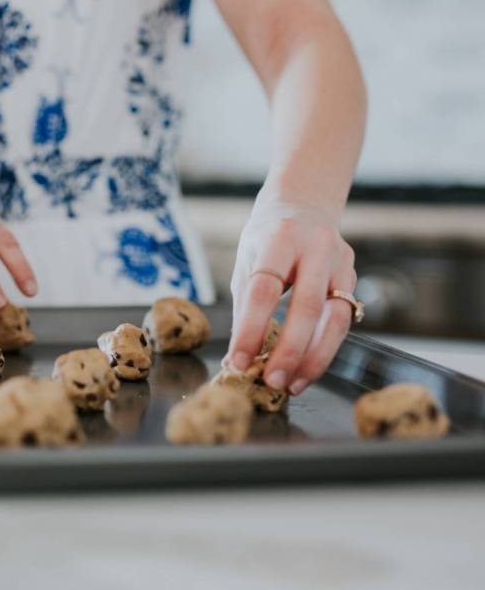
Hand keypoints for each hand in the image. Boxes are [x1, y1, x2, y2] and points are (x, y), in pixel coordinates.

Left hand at [226, 198, 356, 395]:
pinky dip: (325, 349)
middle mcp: (316, 248)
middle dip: (289, 350)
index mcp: (279, 239)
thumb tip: (235, 359)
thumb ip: (243, 308)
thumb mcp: (246, 261)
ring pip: (336, 319)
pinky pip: (343, 320)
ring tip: (292, 385)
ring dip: (314, 359)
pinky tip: (307, 369)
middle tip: (272, 381)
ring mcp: (341, 262)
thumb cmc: (267, 238)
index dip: (250, 329)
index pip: (264, 290)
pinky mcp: (354, 277)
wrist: (304, 203)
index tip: (238, 361)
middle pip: (307, 306)